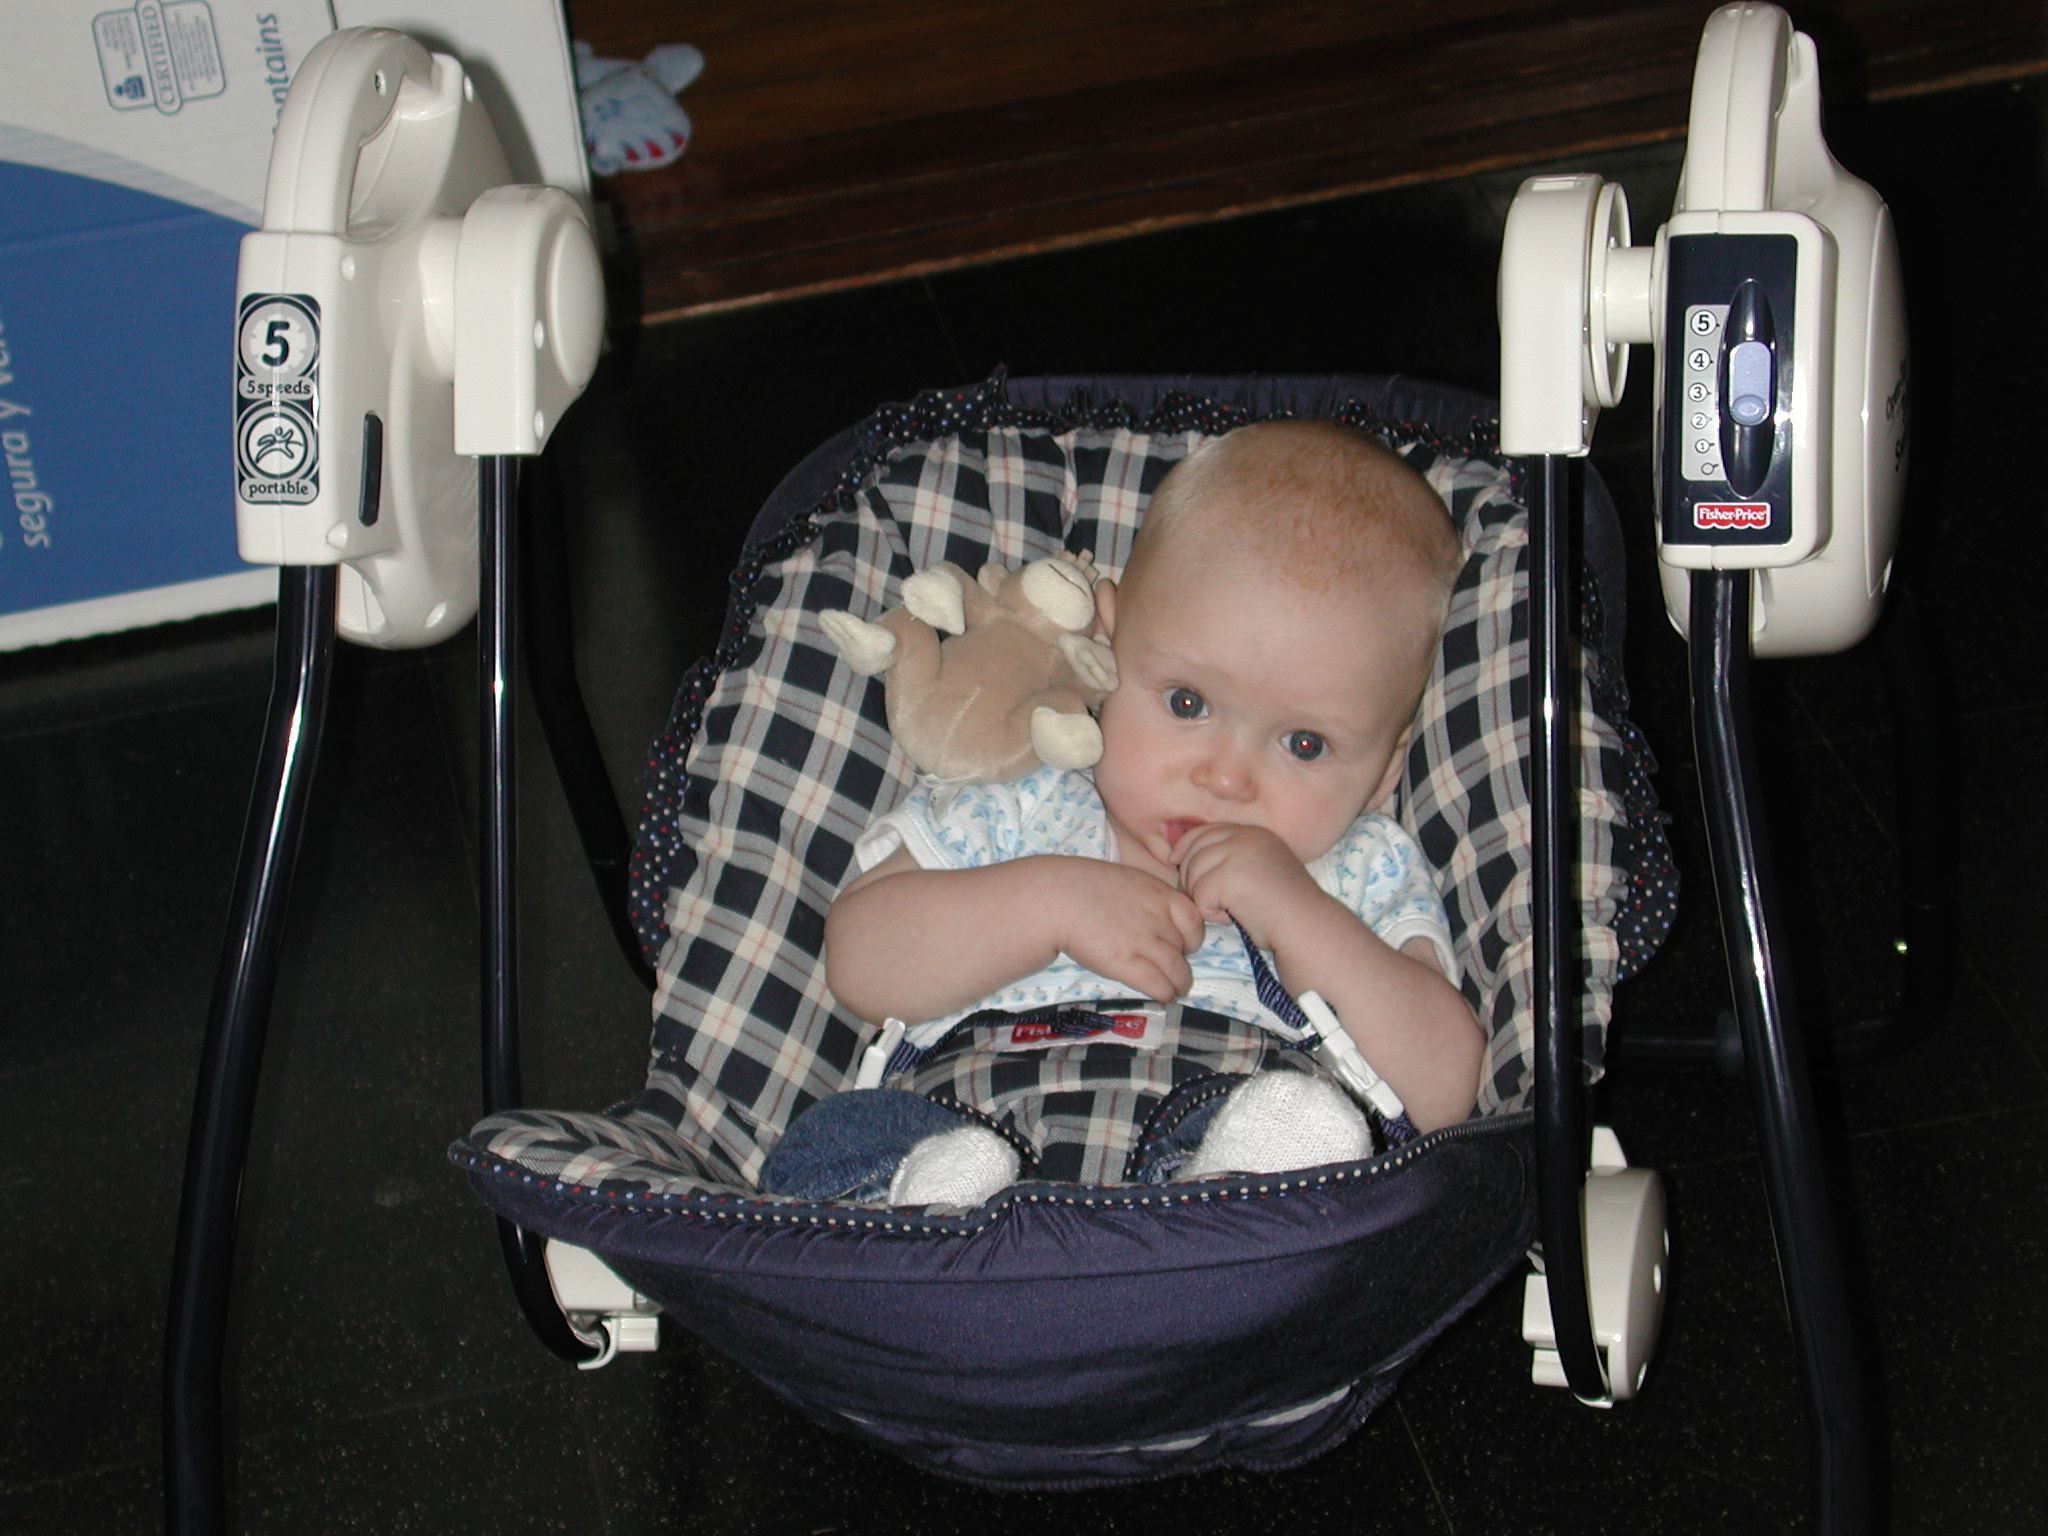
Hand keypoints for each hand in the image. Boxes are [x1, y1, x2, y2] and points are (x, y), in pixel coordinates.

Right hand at [1042, 860, 1204, 1003]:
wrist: (1056, 898)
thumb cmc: (1082, 884)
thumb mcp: (1125, 879)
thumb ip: (1145, 897)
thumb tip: (1153, 914)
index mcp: (1158, 893)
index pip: (1194, 920)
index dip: (1192, 937)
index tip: (1184, 945)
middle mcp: (1156, 918)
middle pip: (1183, 947)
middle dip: (1182, 962)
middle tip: (1176, 972)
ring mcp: (1142, 941)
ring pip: (1176, 969)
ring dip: (1179, 984)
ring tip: (1175, 990)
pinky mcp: (1125, 963)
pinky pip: (1157, 984)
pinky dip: (1165, 993)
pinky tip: (1163, 997)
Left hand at [1173, 822, 1323, 942]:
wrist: (1306, 927)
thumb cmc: (1284, 910)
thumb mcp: (1259, 871)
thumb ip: (1231, 858)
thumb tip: (1183, 855)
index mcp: (1254, 833)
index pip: (1206, 831)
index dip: (1186, 846)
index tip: (1175, 862)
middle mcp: (1246, 836)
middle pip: (1194, 850)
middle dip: (1191, 876)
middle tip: (1211, 901)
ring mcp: (1239, 853)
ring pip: (1193, 873)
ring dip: (1203, 897)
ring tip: (1228, 909)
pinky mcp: (1230, 875)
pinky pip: (1199, 895)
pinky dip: (1211, 912)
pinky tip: (1232, 917)